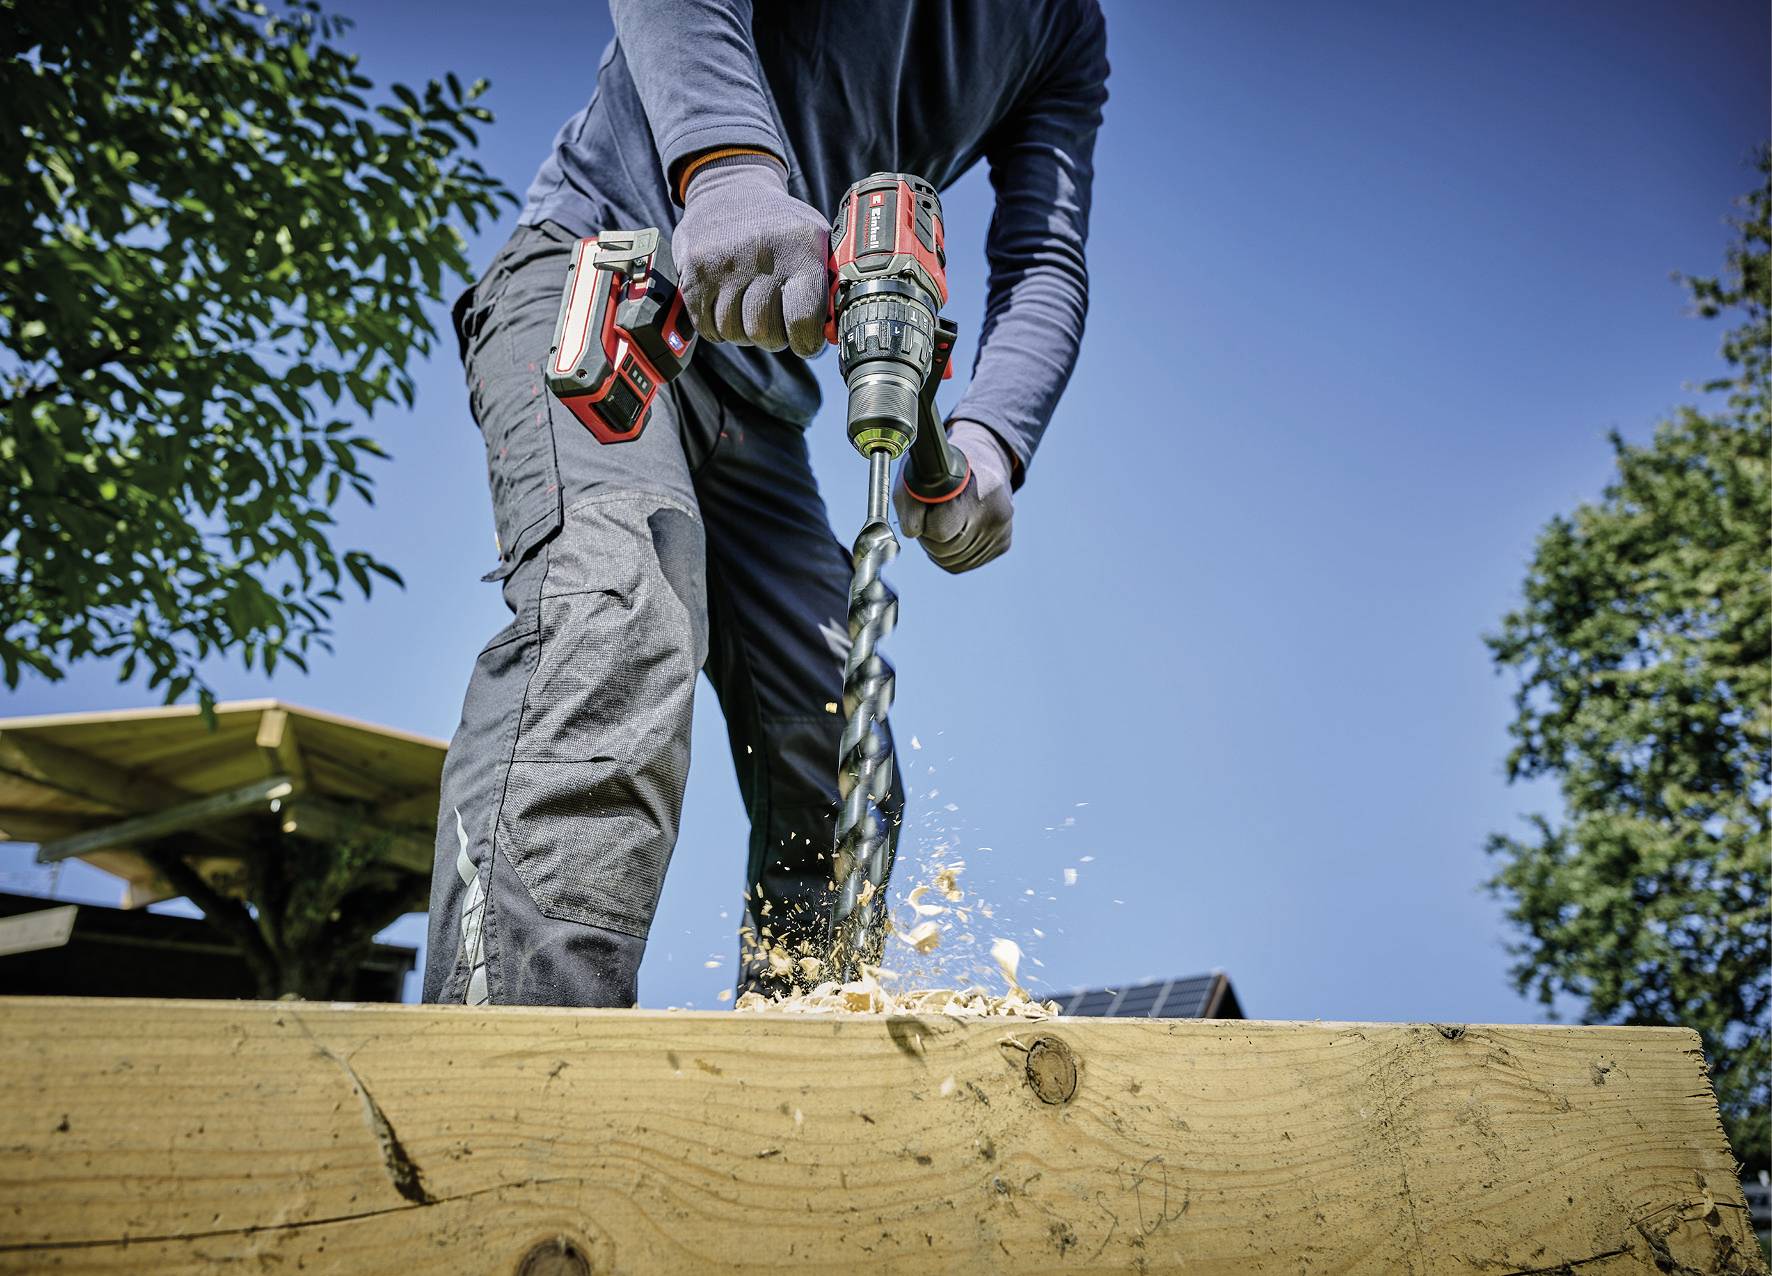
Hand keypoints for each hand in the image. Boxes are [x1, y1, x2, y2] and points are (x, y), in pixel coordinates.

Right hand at [671, 156, 828, 356]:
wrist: (729, 188)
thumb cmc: (781, 226)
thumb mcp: (816, 239)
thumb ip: (829, 285)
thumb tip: (832, 332)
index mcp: (801, 250)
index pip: (803, 319)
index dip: (805, 342)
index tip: (805, 342)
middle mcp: (762, 256)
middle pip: (765, 333)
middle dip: (773, 337)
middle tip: (775, 321)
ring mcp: (724, 265)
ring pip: (734, 334)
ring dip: (743, 332)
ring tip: (749, 308)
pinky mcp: (694, 273)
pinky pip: (706, 327)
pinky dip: (717, 327)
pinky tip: (726, 306)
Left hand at [894, 421, 1015, 572]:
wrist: (983, 462)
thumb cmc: (945, 469)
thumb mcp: (920, 475)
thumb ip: (909, 504)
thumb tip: (912, 533)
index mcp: (976, 493)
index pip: (940, 531)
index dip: (926, 524)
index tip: (927, 508)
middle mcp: (994, 515)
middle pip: (945, 551)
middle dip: (931, 538)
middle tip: (932, 515)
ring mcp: (1001, 532)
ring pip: (954, 562)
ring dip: (941, 547)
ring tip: (944, 521)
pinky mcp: (1003, 544)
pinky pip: (966, 563)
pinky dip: (954, 552)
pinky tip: (956, 530)